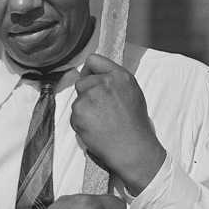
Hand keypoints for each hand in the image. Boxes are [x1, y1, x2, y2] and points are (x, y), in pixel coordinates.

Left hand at [72, 54, 165, 195]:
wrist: (132, 149)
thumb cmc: (135, 125)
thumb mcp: (132, 93)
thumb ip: (115, 80)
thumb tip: (96, 76)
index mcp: (119, 76)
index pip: (94, 60)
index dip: (90, 71)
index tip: (90, 79)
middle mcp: (104, 82)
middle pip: (82, 81)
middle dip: (87, 94)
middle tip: (100, 110)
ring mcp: (90, 96)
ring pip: (78, 99)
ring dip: (84, 110)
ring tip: (101, 122)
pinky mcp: (79, 111)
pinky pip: (74, 114)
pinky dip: (81, 122)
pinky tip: (95, 129)